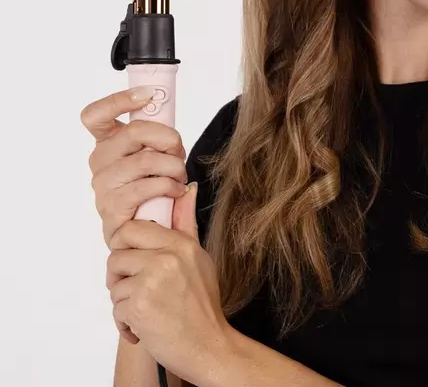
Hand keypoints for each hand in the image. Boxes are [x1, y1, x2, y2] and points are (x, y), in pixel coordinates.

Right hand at [82, 87, 189, 341]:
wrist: (160, 266)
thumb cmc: (165, 212)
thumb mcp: (169, 174)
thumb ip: (170, 152)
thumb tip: (173, 119)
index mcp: (111, 150)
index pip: (95, 117)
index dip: (117, 102)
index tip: (148, 96)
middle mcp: (101, 168)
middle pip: (126, 133)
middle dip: (162, 136)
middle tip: (178, 149)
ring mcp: (104, 192)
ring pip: (138, 160)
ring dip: (168, 165)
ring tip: (178, 176)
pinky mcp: (113, 217)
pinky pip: (139, 189)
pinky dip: (165, 186)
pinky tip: (175, 193)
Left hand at [107, 182, 233, 385]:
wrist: (208, 344)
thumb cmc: (203, 303)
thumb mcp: (199, 256)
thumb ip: (186, 222)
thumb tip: (188, 188)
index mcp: (180, 244)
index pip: (132, 228)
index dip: (125, 243)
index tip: (132, 257)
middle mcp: (166, 258)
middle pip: (117, 253)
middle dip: (120, 273)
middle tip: (134, 287)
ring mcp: (151, 281)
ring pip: (114, 283)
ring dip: (124, 301)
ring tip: (145, 310)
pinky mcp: (138, 306)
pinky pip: (116, 308)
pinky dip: (125, 323)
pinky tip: (144, 326)